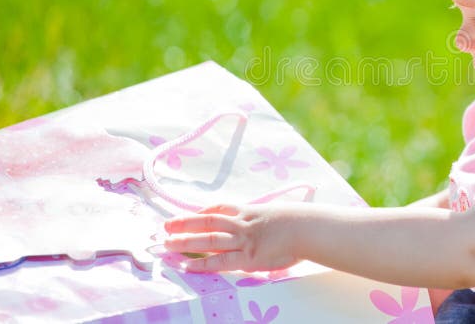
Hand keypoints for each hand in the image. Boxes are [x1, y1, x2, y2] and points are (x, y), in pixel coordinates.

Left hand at [163, 203, 300, 272]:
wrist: (309, 228)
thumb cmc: (301, 220)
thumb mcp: (279, 212)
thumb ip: (266, 216)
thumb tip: (265, 220)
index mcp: (251, 210)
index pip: (221, 208)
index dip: (202, 211)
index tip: (188, 214)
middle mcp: (243, 223)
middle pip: (208, 221)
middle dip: (185, 223)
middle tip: (165, 226)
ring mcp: (244, 241)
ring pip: (209, 239)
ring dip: (186, 241)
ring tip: (167, 244)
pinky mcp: (249, 258)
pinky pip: (221, 261)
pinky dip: (203, 264)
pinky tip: (187, 266)